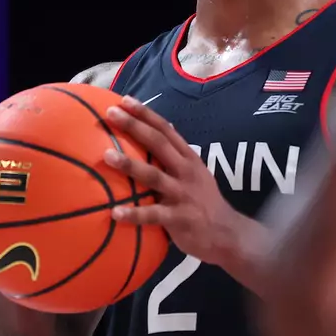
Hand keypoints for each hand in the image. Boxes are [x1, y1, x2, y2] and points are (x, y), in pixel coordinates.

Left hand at [99, 95, 251, 268]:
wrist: (228, 234)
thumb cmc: (203, 203)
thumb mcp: (194, 175)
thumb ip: (174, 160)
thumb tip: (148, 141)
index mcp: (188, 158)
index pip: (166, 130)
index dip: (146, 114)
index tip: (124, 100)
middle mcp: (186, 172)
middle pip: (158, 143)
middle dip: (134, 127)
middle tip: (111, 114)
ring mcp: (183, 194)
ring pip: (154, 176)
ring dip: (130, 164)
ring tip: (107, 156)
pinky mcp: (180, 218)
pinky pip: (154, 215)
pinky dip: (134, 214)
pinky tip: (114, 213)